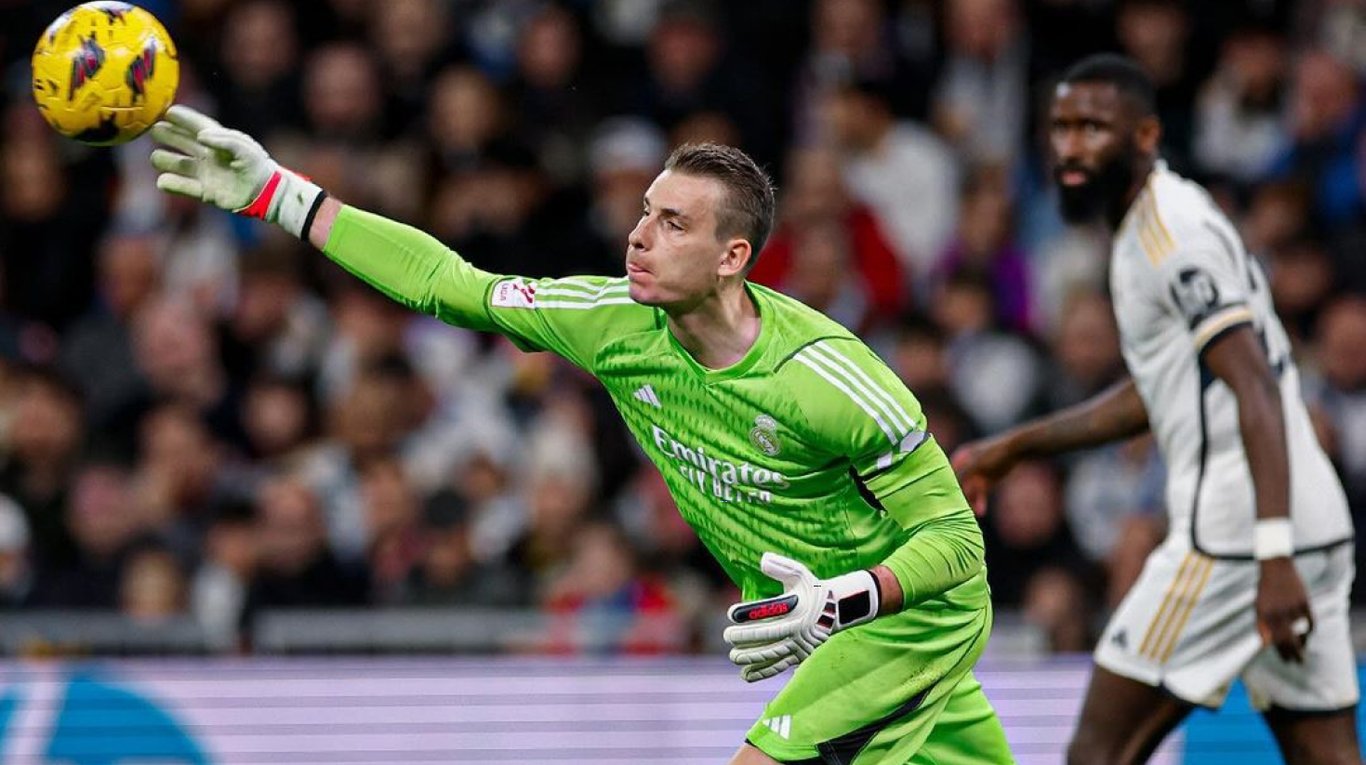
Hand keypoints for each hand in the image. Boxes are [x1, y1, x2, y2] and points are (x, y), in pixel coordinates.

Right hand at [149, 105, 321, 237]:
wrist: (266, 193)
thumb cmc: (256, 165)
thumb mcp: (244, 147)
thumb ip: (223, 139)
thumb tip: (200, 136)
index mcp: (217, 140)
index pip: (195, 125)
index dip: (182, 118)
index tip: (168, 112)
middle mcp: (207, 155)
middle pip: (180, 141)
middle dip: (167, 134)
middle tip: (155, 130)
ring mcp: (204, 172)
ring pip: (177, 164)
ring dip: (165, 160)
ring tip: (157, 158)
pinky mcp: (205, 192)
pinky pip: (183, 187)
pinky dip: (172, 185)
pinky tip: (163, 181)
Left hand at [723, 553, 877, 682]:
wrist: (837, 610)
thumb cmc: (813, 589)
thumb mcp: (800, 573)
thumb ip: (782, 566)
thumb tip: (762, 559)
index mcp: (796, 606)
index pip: (769, 610)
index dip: (749, 613)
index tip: (731, 613)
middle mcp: (798, 627)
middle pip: (768, 635)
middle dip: (745, 638)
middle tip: (727, 636)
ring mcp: (799, 644)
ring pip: (772, 654)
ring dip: (751, 657)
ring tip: (733, 657)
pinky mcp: (800, 656)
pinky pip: (779, 666)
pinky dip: (762, 672)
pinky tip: (745, 675)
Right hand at [950, 436, 1016, 515]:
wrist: (1016, 450)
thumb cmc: (993, 454)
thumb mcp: (975, 465)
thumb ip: (961, 476)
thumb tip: (948, 489)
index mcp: (959, 459)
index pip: (947, 476)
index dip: (945, 488)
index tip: (945, 502)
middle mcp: (965, 467)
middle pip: (958, 485)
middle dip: (959, 497)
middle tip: (958, 511)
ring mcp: (976, 475)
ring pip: (969, 492)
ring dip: (970, 502)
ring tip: (970, 514)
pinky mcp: (986, 482)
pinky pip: (980, 494)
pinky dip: (979, 502)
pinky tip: (981, 511)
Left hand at [1256, 557, 1313, 662]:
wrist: (1276, 567)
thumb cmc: (1265, 589)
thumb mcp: (1258, 606)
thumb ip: (1261, 626)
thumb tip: (1266, 645)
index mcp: (1265, 615)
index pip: (1275, 641)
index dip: (1282, 653)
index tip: (1287, 661)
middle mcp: (1279, 613)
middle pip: (1290, 640)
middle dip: (1295, 654)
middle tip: (1299, 662)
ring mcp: (1293, 608)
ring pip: (1301, 632)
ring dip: (1302, 641)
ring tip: (1302, 645)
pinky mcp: (1305, 603)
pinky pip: (1311, 622)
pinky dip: (1310, 629)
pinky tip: (1307, 633)